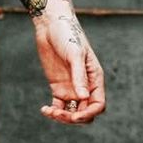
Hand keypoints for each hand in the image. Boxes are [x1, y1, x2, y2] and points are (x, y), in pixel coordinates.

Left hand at [33, 5, 106, 125]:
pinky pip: (58, 105)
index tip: (75, 116)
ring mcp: (71, 87)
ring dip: (62, 117)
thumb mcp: (74, 54)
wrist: (50, 24)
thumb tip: (84, 98)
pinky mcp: (58, 87)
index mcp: (94, 78)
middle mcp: (85, 86)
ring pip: (72, 111)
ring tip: (49, 111)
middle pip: (85, 112)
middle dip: (74, 118)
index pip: (98, 104)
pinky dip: (53, 111)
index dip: (89, 113)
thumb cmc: (67, 34)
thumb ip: (79, 76)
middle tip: (59, 113)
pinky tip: (44, 109)